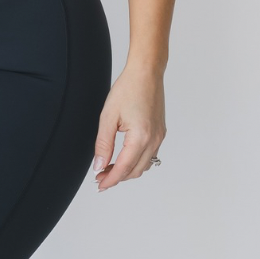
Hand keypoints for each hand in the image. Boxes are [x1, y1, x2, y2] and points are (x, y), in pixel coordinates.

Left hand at [92, 61, 165, 190]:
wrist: (146, 73)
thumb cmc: (128, 89)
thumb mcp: (108, 117)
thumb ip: (103, 144)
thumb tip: (99, 166)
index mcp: (140, 137)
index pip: (123, 168)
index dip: (110, 180)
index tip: (99, 185)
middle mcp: (154, 140)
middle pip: (135, 171)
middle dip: (117, 177)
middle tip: (100, 176)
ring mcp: (159, 137)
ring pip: (143, 165)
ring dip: (127, 170)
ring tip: (109, 168)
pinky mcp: (160, 132)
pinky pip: (150, 155)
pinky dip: (136, 161)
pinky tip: (123, 157)